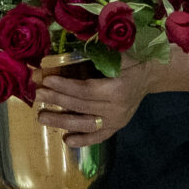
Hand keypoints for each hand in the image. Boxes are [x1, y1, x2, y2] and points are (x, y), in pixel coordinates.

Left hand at [33, 59, 158, 147]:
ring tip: (42, 117)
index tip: (46, 81)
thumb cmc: (131, 61)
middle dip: (57, 101)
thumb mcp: (119, 54)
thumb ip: (99, 54)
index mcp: (117, 89)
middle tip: (38, 96)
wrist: (150, 75)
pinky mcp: (116, 128)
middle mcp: (117, 109)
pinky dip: (83, 140)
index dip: (65, 86)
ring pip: (86, 125)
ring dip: (62, 122)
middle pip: (82, 107)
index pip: (85, 90)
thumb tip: (71, 48)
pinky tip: (66, 140)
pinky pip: (98, 137)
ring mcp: (117, 121)